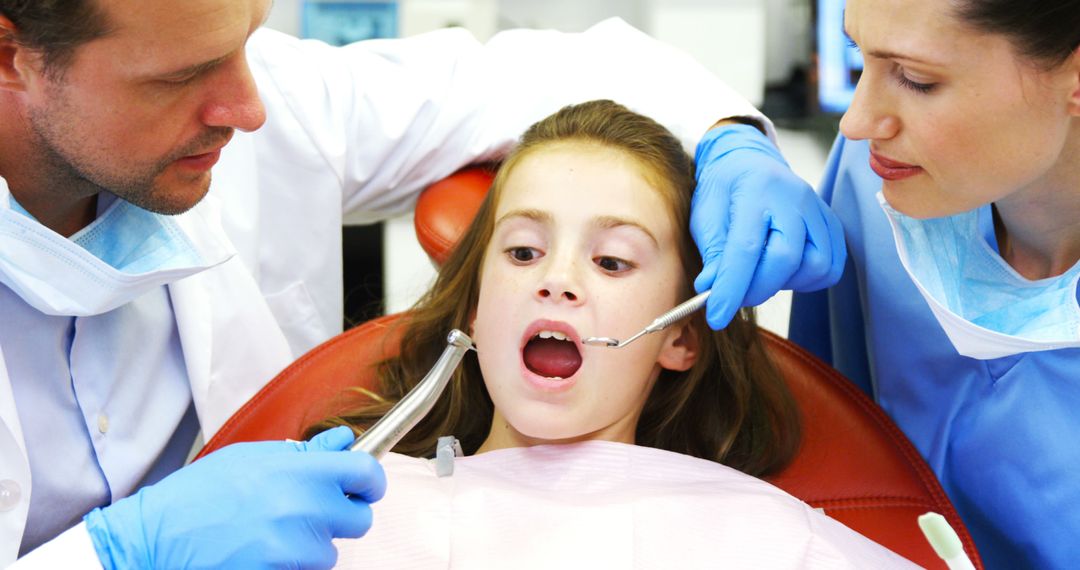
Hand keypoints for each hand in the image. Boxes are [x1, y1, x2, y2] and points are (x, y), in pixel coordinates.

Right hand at [84, 426, 385, 569]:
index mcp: (298, 471)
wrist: (153, 538)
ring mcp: (292, 548)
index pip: (366, 473)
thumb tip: (344, 442)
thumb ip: (304, 453)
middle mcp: (303, 509)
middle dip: (342, 516)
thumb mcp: (251, 458)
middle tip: (312, 511)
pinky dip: (292, 565)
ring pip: (331, 551)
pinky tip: (262, 552)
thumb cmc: (199, 494)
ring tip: (273, 532)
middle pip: (359, 519)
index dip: (371, 480)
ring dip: (312, 545)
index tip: (365, 486)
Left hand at [691, 124, 844, 328]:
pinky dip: (807, 280)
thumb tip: (712, 289)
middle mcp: (794, 197)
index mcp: (756, 190)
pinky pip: (831, 266)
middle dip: (757, 289)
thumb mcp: (705, 217)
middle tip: (734, 295)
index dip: (732, 288)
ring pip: (815, 266)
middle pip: (786, 259)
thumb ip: (713, 253)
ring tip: (760, 274)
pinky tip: (783, 271)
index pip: (747, 248)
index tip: (716, 317)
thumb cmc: (724, 190)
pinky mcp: (831, 224)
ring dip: (785, 283)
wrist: (749, 163)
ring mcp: (818, 209)